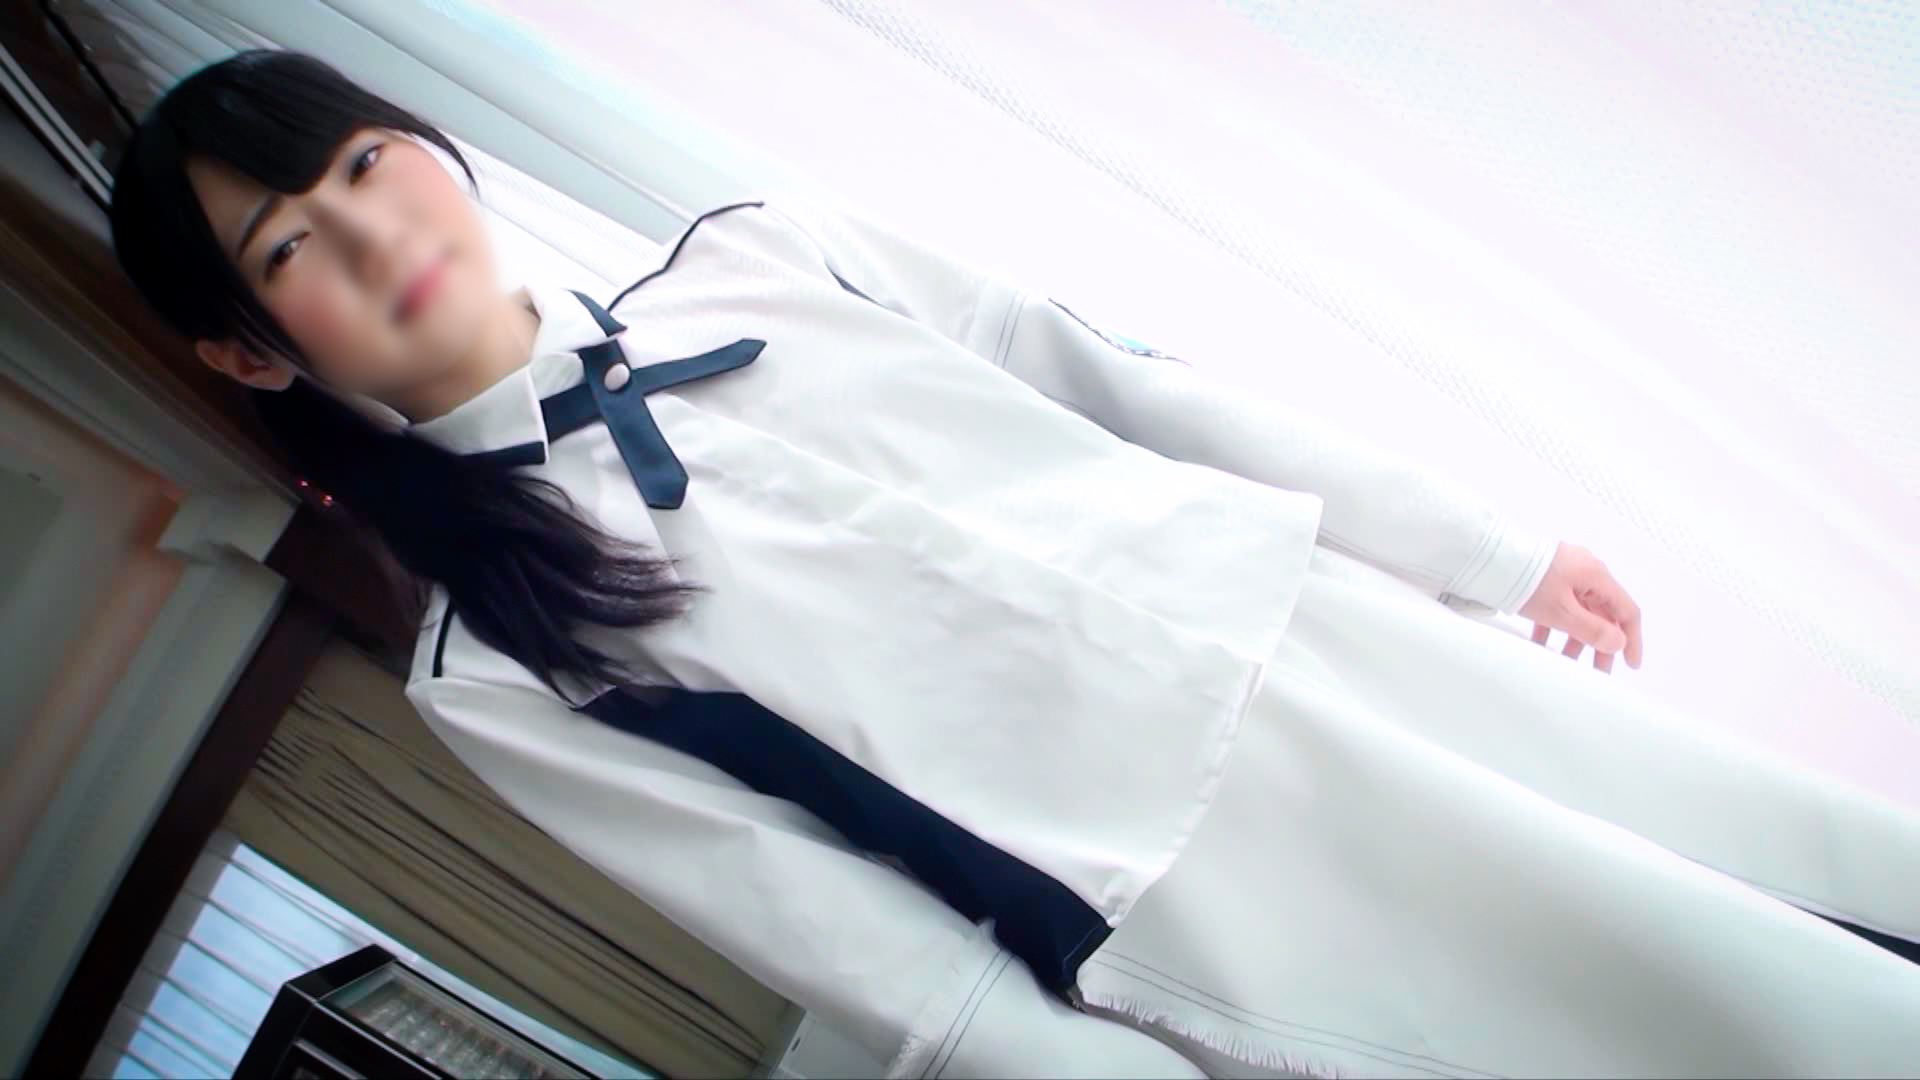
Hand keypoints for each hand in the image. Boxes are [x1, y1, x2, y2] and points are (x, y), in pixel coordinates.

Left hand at [1518, 542, 1643, 672]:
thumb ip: (1592, 630)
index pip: (1626, 611)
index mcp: (1597, 576)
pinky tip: (1541, 644)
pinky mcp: (1545, 576)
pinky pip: (1558, 604)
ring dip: (1575, 637)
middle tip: (1598, 672)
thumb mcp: (1562, 612)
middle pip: (1602, 613)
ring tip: (1566, 662)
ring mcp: (1565, 572)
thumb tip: (1618, 643)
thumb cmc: (1530, 583)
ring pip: (1579, 611)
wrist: (1491, 557)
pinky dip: (1554, 625)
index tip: (1630, 665)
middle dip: (1600, 644)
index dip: (1632, 640)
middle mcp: (1586, 572)